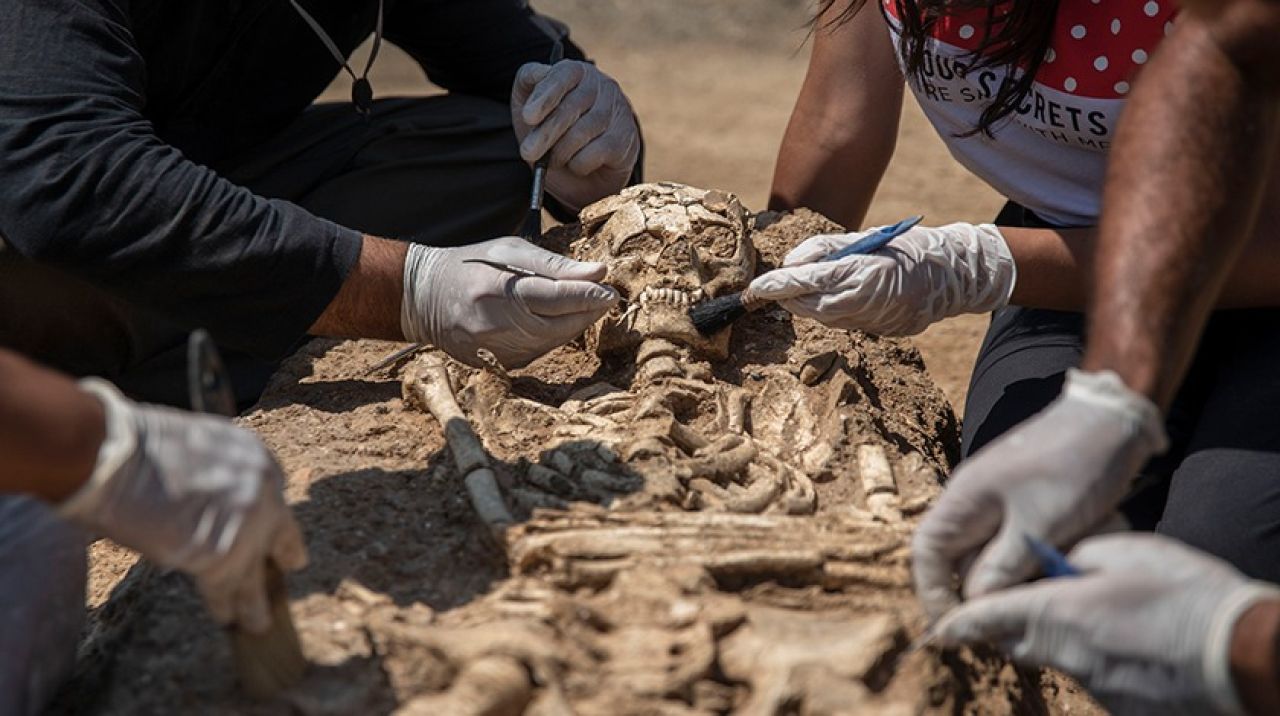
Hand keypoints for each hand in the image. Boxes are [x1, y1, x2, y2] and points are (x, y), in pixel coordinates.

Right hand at [59, 380, 306, 633]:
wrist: (117, 456)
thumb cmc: (136, 445)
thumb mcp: (198, 445)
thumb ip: (215, 473)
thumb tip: (208, 501)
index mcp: (255, 454)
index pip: (270, 490)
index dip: (267, 513)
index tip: (269, 525)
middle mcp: (263, 488)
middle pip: (278, 529)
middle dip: (285, 550)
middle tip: (294, 564)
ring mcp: (249, 524)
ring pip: (256, 571)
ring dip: (255, 600)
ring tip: (259, 622)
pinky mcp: (225, 556)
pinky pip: (227, 588)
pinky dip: (224, 605)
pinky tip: (226, 618)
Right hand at [400, 237, 618, 367]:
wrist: (423, 298)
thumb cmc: (471, 266)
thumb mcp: (510, 252)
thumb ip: (555, 266)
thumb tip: (599, 273)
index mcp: (500, 292)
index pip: (558, 298)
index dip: (589, 297)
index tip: (611, 292)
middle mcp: (497, 326)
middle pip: (560, 326)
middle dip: (587, 312)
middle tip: (606, 298)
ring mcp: (495, 351)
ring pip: (552, 343)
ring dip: (572, 325)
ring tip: (583, 306)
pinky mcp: (496, 365)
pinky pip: (537, 352)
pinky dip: (551, 337)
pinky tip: (553, 322)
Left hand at [511, 60, 639, 210]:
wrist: (584, 171)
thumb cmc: (552, 131)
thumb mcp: (530, 106)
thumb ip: (528, 82)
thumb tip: (538, 74)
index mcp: (576, 72)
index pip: (563, 75)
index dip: (544, 95)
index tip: (527, 117)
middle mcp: (601, 85)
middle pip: (571, 107)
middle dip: (545, 133)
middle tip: (527, 152)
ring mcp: (617, 110)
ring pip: (582, 131)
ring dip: (560, 152)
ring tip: (552, 161)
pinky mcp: (626, 137)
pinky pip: (597, 152)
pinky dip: (579, 164)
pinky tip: (577, 164)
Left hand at [747, 222, 1015, 335]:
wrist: (951, 278)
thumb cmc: (906, 249)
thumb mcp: (866, 238)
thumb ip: (826, 249)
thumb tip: (790, 263)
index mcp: (867, 273)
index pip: (813, 281)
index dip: (782, 285)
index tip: (757, 286)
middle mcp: (869, 302)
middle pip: (813, 306)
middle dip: (788, 297)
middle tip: (770, 285)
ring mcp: (874, 321)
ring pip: (824, 318)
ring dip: (805, 304)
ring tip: (796, 289)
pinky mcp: (879, 331)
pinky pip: (841, 324)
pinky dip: (825, 311)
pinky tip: (825, 298)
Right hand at [912, 369, 1167, 620]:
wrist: (1112, 419)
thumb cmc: (1072, 464)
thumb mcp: (1041, 524)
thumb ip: (1004, 568)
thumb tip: (976, 608)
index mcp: (963, 501)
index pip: (927, 555)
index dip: (934, 595)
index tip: (956, 630)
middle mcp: (974, 505)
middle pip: (963, 563)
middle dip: (990, 592)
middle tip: (1022, 618)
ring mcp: (1001, 506)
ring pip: (998, 558)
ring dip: (1026, 573)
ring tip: (1061, 575)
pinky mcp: (1028, 509)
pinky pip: (1024, 547)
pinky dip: (1046, 558)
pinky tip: (1077, 553)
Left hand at [934, 533, 1279, 715]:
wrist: (1243, 653)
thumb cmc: (1186, 595)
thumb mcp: (1127, 550)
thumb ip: (1079, 555)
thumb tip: (1061, 561)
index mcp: (1056, 613)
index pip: (985, 619)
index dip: (958, 624)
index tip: (938, 630)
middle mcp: (1065, 655)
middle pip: (1020, 642)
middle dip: (1016, 626)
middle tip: (1038, 603)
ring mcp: (1094, 687)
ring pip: (1061, 660)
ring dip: (1069, 641)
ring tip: (1113, 619)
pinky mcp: (1121, 708)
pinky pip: (1098, 680)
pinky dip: (1105, 662)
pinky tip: (1138, 646)